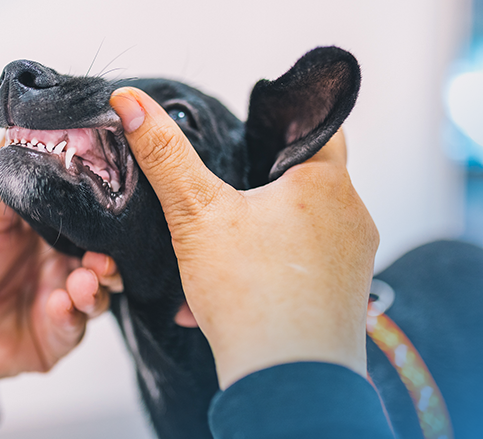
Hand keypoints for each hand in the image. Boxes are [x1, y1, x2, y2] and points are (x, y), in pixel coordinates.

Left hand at [0, 145, 114, 412]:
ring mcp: (60, 299)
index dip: (104, 204)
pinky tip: (61, 303)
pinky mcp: (54, 336)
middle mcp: (59, 263)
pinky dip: (73, 314)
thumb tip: (28, 125)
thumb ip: (8, 178)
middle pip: (104, 252)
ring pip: (99, 290)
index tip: (115, 192)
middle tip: (104, 247)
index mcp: (46, 229)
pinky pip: (75, 326)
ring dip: (98, 282)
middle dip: (111, 249)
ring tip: (87, 276)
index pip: (88, 212)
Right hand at [110, 87, 378, 388]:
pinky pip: (304, 265)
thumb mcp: (196, 214)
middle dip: (264, 179)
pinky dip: (270, 264)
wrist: (285, 380)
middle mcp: (351, 217)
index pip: (317, 125)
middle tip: (226, 182)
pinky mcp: (342, 296)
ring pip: (304, 223)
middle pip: (307, 176)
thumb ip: (165, 155)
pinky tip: (233, 279)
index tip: (248, 126)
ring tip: (225, 235)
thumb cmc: (252, 293)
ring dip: (265, 226)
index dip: (280, 120)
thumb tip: (131, 102)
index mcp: (326, 184)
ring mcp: (351, 260)